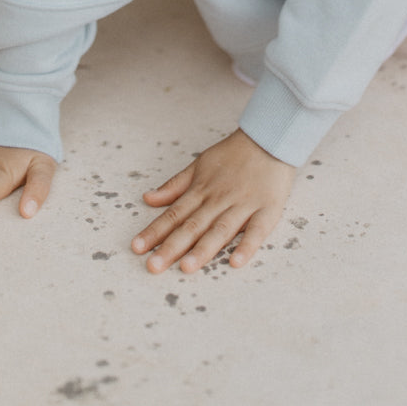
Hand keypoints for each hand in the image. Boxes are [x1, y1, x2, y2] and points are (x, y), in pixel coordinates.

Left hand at [131, 129, 294, 273]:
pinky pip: (257, 230)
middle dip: (171, 247)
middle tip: (153, 266)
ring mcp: (243, 205)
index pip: (174, 214)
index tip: (137, 248)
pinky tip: (235, 262)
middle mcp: (219, 199)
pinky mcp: (267, 209)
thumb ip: (175, 185)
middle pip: (192, 226)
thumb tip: (148, 198)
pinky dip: (247, 246)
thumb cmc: (233, 154)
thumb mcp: (199, 164)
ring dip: (203, 249)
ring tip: (186, 267)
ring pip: (220, 230)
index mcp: (201, 190)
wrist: (269, 138)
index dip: (155, 231)